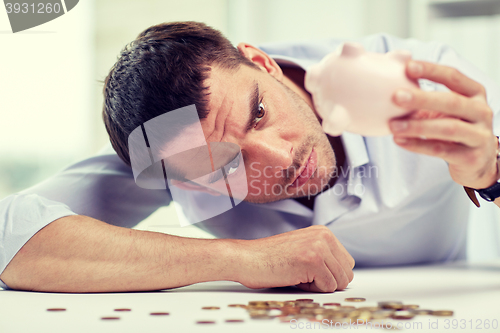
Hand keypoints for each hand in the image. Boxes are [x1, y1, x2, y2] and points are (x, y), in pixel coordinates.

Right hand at [235, 225, 354, 292]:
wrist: (246, 258)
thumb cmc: (269, 258)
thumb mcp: (302, 248)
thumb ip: (324, 256)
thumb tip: (344, 276)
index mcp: (323, 232)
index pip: (346, 263)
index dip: (329, 274)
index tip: (309, 270)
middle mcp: (324, 236)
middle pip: (346, 273)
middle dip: (327, 281)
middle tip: (302, 273)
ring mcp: (319, 247)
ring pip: (339, 281)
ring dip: (319, 285)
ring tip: (298, 274)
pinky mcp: (313, 261)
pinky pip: (327, 287)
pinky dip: (311, 289)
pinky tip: (294, 277)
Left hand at [389, 60, 498, 188]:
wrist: (478, 161)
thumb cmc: (455, 128)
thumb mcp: (443, 109)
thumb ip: (423, 98)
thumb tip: (392, 81)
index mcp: (474, 93)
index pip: (453, 77)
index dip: (431, 70)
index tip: (408, 67)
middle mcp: (481, 111)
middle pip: (452, 102)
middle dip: (422, 99)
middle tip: (396, 97)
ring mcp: (479, 135)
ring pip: (448, 128)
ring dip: (417, 126)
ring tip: (393, 126)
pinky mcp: (471, 157)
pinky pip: (441, 150)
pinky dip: (418, 145)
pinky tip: (400, 140)